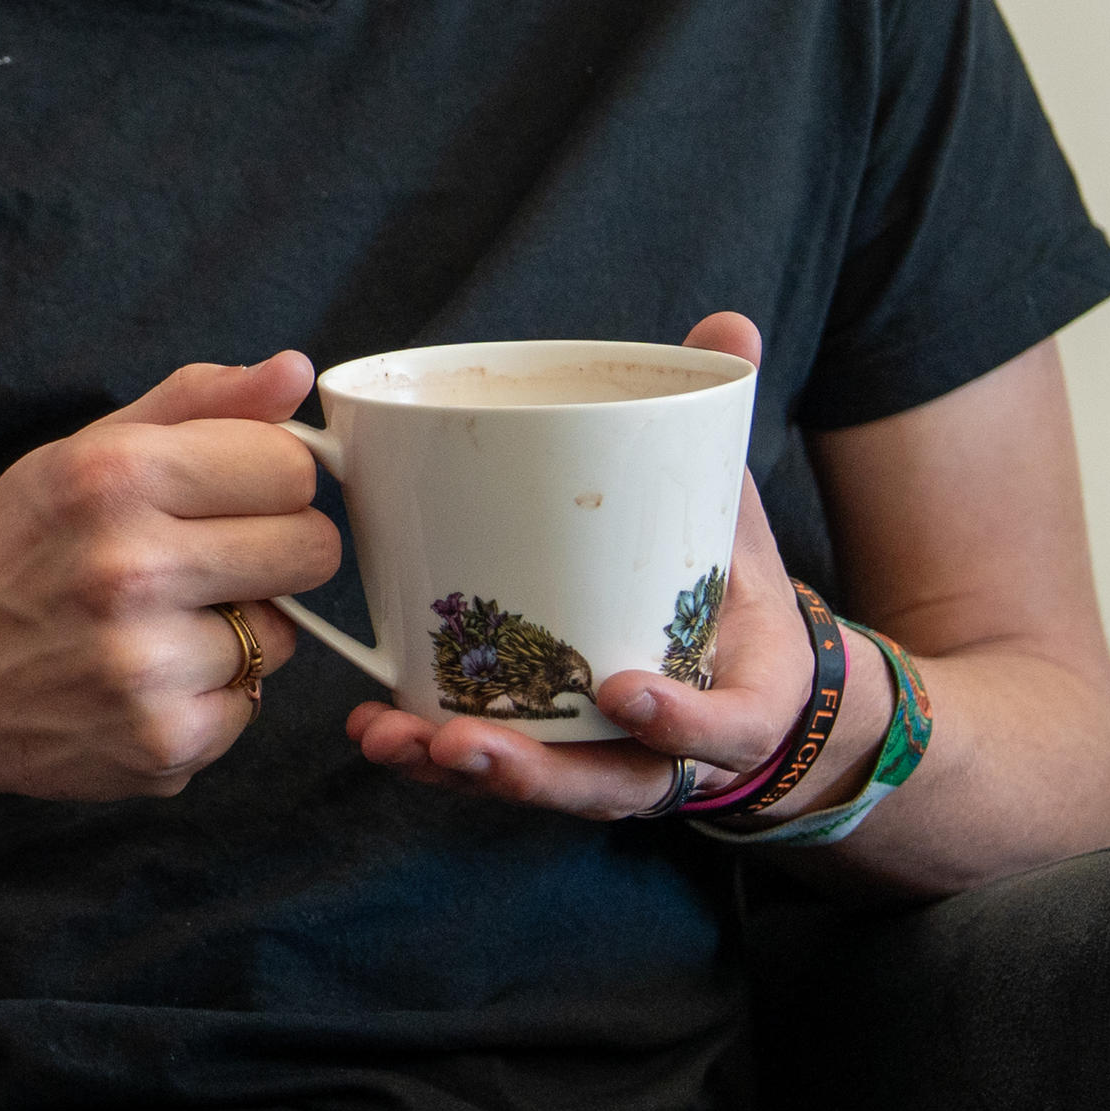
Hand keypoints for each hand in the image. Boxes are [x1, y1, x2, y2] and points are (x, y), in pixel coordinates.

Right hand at [0, 354, 342, 815]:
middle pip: (313, 549)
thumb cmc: (7, 556)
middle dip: (273, 552)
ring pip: (283, 635)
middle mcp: (131, 569)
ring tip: (152, 629)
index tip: (229, 498)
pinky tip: (140, 682)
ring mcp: (147, 666)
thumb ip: (195, 404)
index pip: (291, 466)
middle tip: (203, 563)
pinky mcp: (163, 743)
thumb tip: (294, 372)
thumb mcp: (79, 455)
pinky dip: (207, 698)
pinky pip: (250, 706)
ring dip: (233, 632)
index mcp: (115, 478)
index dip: (267, 481)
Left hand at [346, 311, 883, 821]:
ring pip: (534, 783)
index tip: (627, 692)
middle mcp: (664, 751)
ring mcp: (601, 762)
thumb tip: (730, 326)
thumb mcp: (732, 509)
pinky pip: (488, 766)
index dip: (681, 723)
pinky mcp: (544, 751)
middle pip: (602, 783)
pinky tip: (372, 727)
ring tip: (390, 736)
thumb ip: (725, 426)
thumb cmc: (723, 582)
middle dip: (530, 768)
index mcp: (734, 700)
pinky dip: (430, 754)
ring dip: (457, 765)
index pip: (722, 729)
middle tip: (464, 739)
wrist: (737, 672)